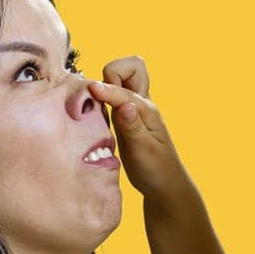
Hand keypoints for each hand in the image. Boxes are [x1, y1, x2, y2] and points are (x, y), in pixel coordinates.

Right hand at [88, 58, 185, 199]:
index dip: (107, 90)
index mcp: (148, 110)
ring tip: (95, 105)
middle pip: (128, 68)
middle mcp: (140, 104)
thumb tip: (125, 104)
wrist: (163, 184)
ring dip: (105, 85)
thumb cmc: (156, 169)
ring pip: (118, 80)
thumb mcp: (143, 151)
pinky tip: (95, 115)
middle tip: (101, 97)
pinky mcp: (123, 118)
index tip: (91, 91)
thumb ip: (132, 126)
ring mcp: (132, 109)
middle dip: (112, 74)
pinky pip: (111, 97)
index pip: (125, 92)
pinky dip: (101, 98)